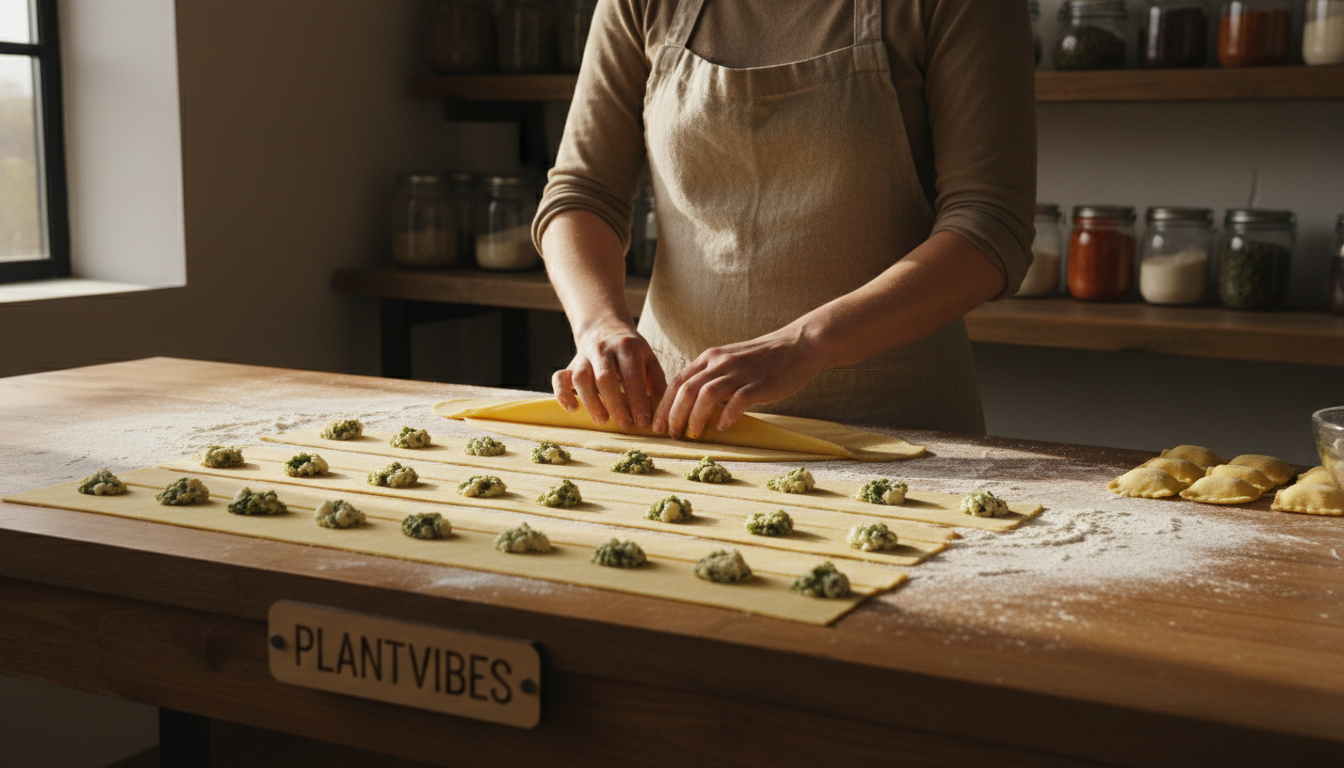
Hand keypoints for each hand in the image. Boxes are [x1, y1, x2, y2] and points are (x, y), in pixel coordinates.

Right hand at [553, 318, 666, 430]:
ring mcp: (584, 356)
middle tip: (625, 425)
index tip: (642, 421)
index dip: (637, 400)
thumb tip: (664, 413)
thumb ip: (656, 383)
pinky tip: (573, 409)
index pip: (632, 375)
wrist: (605, 328)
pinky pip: (559, 378)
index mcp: (628, 347)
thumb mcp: (649, 360)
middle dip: (616, 405)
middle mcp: (603, 349)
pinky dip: (563, 394)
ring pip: (581, 379)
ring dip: (591, 403)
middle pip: (605, 378)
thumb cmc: (632, 352)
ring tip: (603, 421)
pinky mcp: (570, 365)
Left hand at [652, 329, 824, 439]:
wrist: (797, 346)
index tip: (657, 425)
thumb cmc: (762, 359)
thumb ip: (710, 376)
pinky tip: (722, 427)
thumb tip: (690, 403)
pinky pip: (737, 401)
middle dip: (673, 414)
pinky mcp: (759, 384)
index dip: (664, 404)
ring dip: (694, 417)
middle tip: (671, 434)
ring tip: (692, 434)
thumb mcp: (729, 360)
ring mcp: (740, 373)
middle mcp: (720, 362)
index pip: (677, 381)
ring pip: (706, 395)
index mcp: (710, 357)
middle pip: (686, 389)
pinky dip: (726, 415)